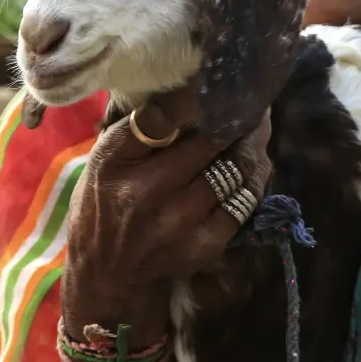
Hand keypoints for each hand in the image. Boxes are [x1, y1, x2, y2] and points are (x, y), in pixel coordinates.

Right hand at [60, 86, 273, 336]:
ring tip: (257, 131)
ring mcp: (186, 224)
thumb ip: (141, 127)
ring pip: (238, 173)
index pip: (175, 122)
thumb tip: (184, 90)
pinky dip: (254, 180)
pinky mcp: (207, 245)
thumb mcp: (104, 160)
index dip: (208, 102)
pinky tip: (253, 167)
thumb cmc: (102, 205)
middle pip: (218, 145)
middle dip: (243, 121)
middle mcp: (156, 195)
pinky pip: (245, 203)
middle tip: (254, 105)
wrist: (107, 275)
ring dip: (254, 148)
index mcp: (125, 167)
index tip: (224, 86)